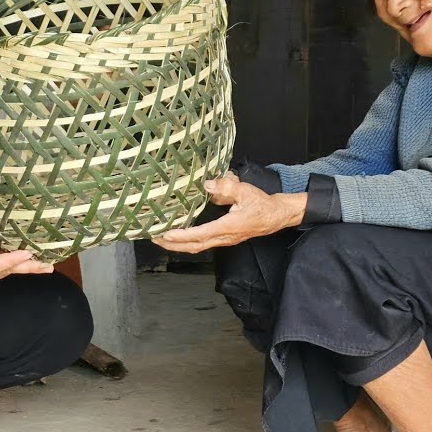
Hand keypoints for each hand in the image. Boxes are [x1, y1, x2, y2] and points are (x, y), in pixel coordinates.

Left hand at [152, 173, 306, 252]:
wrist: (277, 216)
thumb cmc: (262, 204)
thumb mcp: (246, 191)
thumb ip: (227, 187)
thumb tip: (207, 184)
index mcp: (229, 227)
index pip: (201, 234)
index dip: (182, 236)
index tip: (166, 234)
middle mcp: (224, 237)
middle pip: (194, 246)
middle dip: (173, 244)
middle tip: (154, 238)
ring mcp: (224, 239)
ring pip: (198, 246)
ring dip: (179, 244)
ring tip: (162, 238)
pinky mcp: (225, 237)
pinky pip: (203, 242)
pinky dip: (188, 241)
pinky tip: (179, 236)